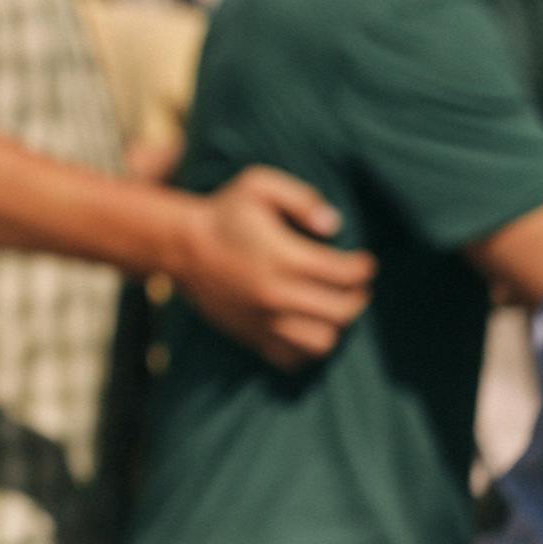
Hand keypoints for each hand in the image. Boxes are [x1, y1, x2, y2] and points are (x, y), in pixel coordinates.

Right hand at [171, 166, 376, 370]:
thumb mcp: (258, 185)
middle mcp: (276, 293)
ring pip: (322, 341)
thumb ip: (301, 198)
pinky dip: (307, 347)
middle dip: (357, 297)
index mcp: (282, 257)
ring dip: (335, 325)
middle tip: (355, 285)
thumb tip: (334, 225)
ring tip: (332, 307)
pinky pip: (293, 358)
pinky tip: (306, 325)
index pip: (344, 273)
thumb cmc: (224, 212)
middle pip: (341, 310)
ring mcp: (263, 319)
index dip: (362, 267)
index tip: (363, 261)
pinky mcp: (251, 335)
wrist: (179, 246)